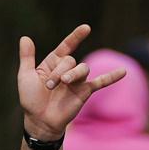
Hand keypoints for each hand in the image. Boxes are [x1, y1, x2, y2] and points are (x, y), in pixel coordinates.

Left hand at [17, 24, 123, 140]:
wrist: (40, 121)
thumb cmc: (31, 99)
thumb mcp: (26, 76)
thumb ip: (27, 57)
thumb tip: (25, 37)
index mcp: (53, 63)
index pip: (67, 46)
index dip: (76, 36)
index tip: (86, 28)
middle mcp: (67, 70)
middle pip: (70, 60)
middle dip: (59, 71)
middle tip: (50, 85)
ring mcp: (77, 80)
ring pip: (83, 68)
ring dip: (73, 74)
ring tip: (64, 82)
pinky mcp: (85, 92)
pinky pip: (101, 82)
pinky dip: (112, 77)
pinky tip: (123, 71)